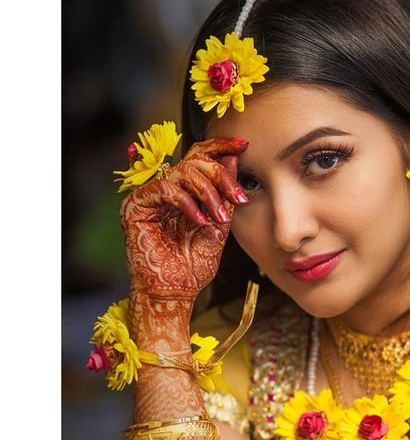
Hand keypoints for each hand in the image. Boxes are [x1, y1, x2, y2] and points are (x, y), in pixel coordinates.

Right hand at [120, 138, 249, 300]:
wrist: (176, 293)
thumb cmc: (193, 267)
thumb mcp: (219, 227)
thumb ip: (224, 196)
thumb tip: (232, 159)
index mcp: (184, 192)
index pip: (199, 158)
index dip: (220, 147)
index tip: (243, 146)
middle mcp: (165, 190)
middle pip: (193, 160)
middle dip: (220, 176)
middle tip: (237, 198)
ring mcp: (149, 197)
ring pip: (182, 171)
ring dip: (207, 192)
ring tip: (219, 217)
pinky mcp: (135, 206)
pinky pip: (165, 188)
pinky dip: (186, 202)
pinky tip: (199, 221)